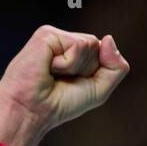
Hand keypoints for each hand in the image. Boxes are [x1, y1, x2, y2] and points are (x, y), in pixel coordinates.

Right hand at [0, 25, 129, 145]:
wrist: (31, 111)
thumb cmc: (60, 104)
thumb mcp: (98, 90)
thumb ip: (115, 67)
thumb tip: (109, 38)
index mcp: (74, 52)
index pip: (103, 52)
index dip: (96, 73)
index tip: (74, 84)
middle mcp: (64, 41)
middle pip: (98, 46)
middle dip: (87, 70)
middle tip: (62, 80)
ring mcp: (55, 36)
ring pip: (90, 44)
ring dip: (76, 67)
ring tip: (53, 74)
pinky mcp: (47, 34)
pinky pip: (77, 45)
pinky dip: (67, 64)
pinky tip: (48, 68)